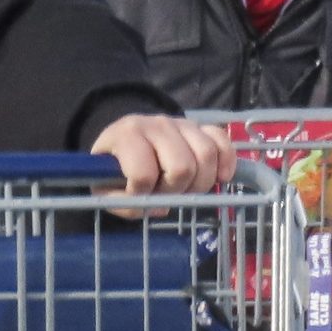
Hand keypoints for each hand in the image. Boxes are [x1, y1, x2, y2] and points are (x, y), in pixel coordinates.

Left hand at [91, 113, 234, 198]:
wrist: (124, 141)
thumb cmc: (115, 169)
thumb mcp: (105, 188)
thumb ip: (124, 203)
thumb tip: (159, 207)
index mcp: (127, 135)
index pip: (144, 172)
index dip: (142, 193)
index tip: (137, 195)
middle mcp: (156, 124)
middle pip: (182, 166)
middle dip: (175, 190)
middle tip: (165, 193)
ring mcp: (181, 123)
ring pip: (206, 155)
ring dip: (201, 183)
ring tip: (186, 189)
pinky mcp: (201, 127)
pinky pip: (222, 142)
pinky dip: (226, 162)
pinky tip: (220, 178)